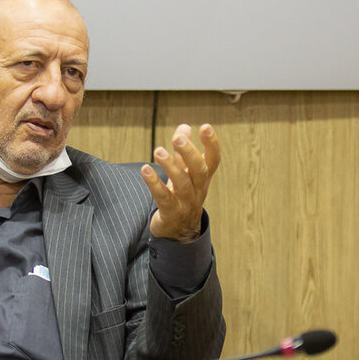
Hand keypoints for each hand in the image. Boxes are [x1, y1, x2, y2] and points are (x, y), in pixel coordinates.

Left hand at [143, 123, 220, 242]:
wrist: (178, 233)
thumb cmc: (181, 197)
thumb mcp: (184, 174)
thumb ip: (182, 152)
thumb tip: (184, 127)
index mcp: (202, 179)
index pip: (213, 160)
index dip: (211, 144)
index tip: (205, 126)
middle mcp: (198, 191)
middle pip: (200, 171)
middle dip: (190, 153)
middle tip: (177, 138)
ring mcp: (185, 203)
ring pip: (182, 184)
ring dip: (171, 166)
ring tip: (158, 151)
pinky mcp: (170, 213)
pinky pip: (163, 197)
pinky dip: (154, 183)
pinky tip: (145, 170)